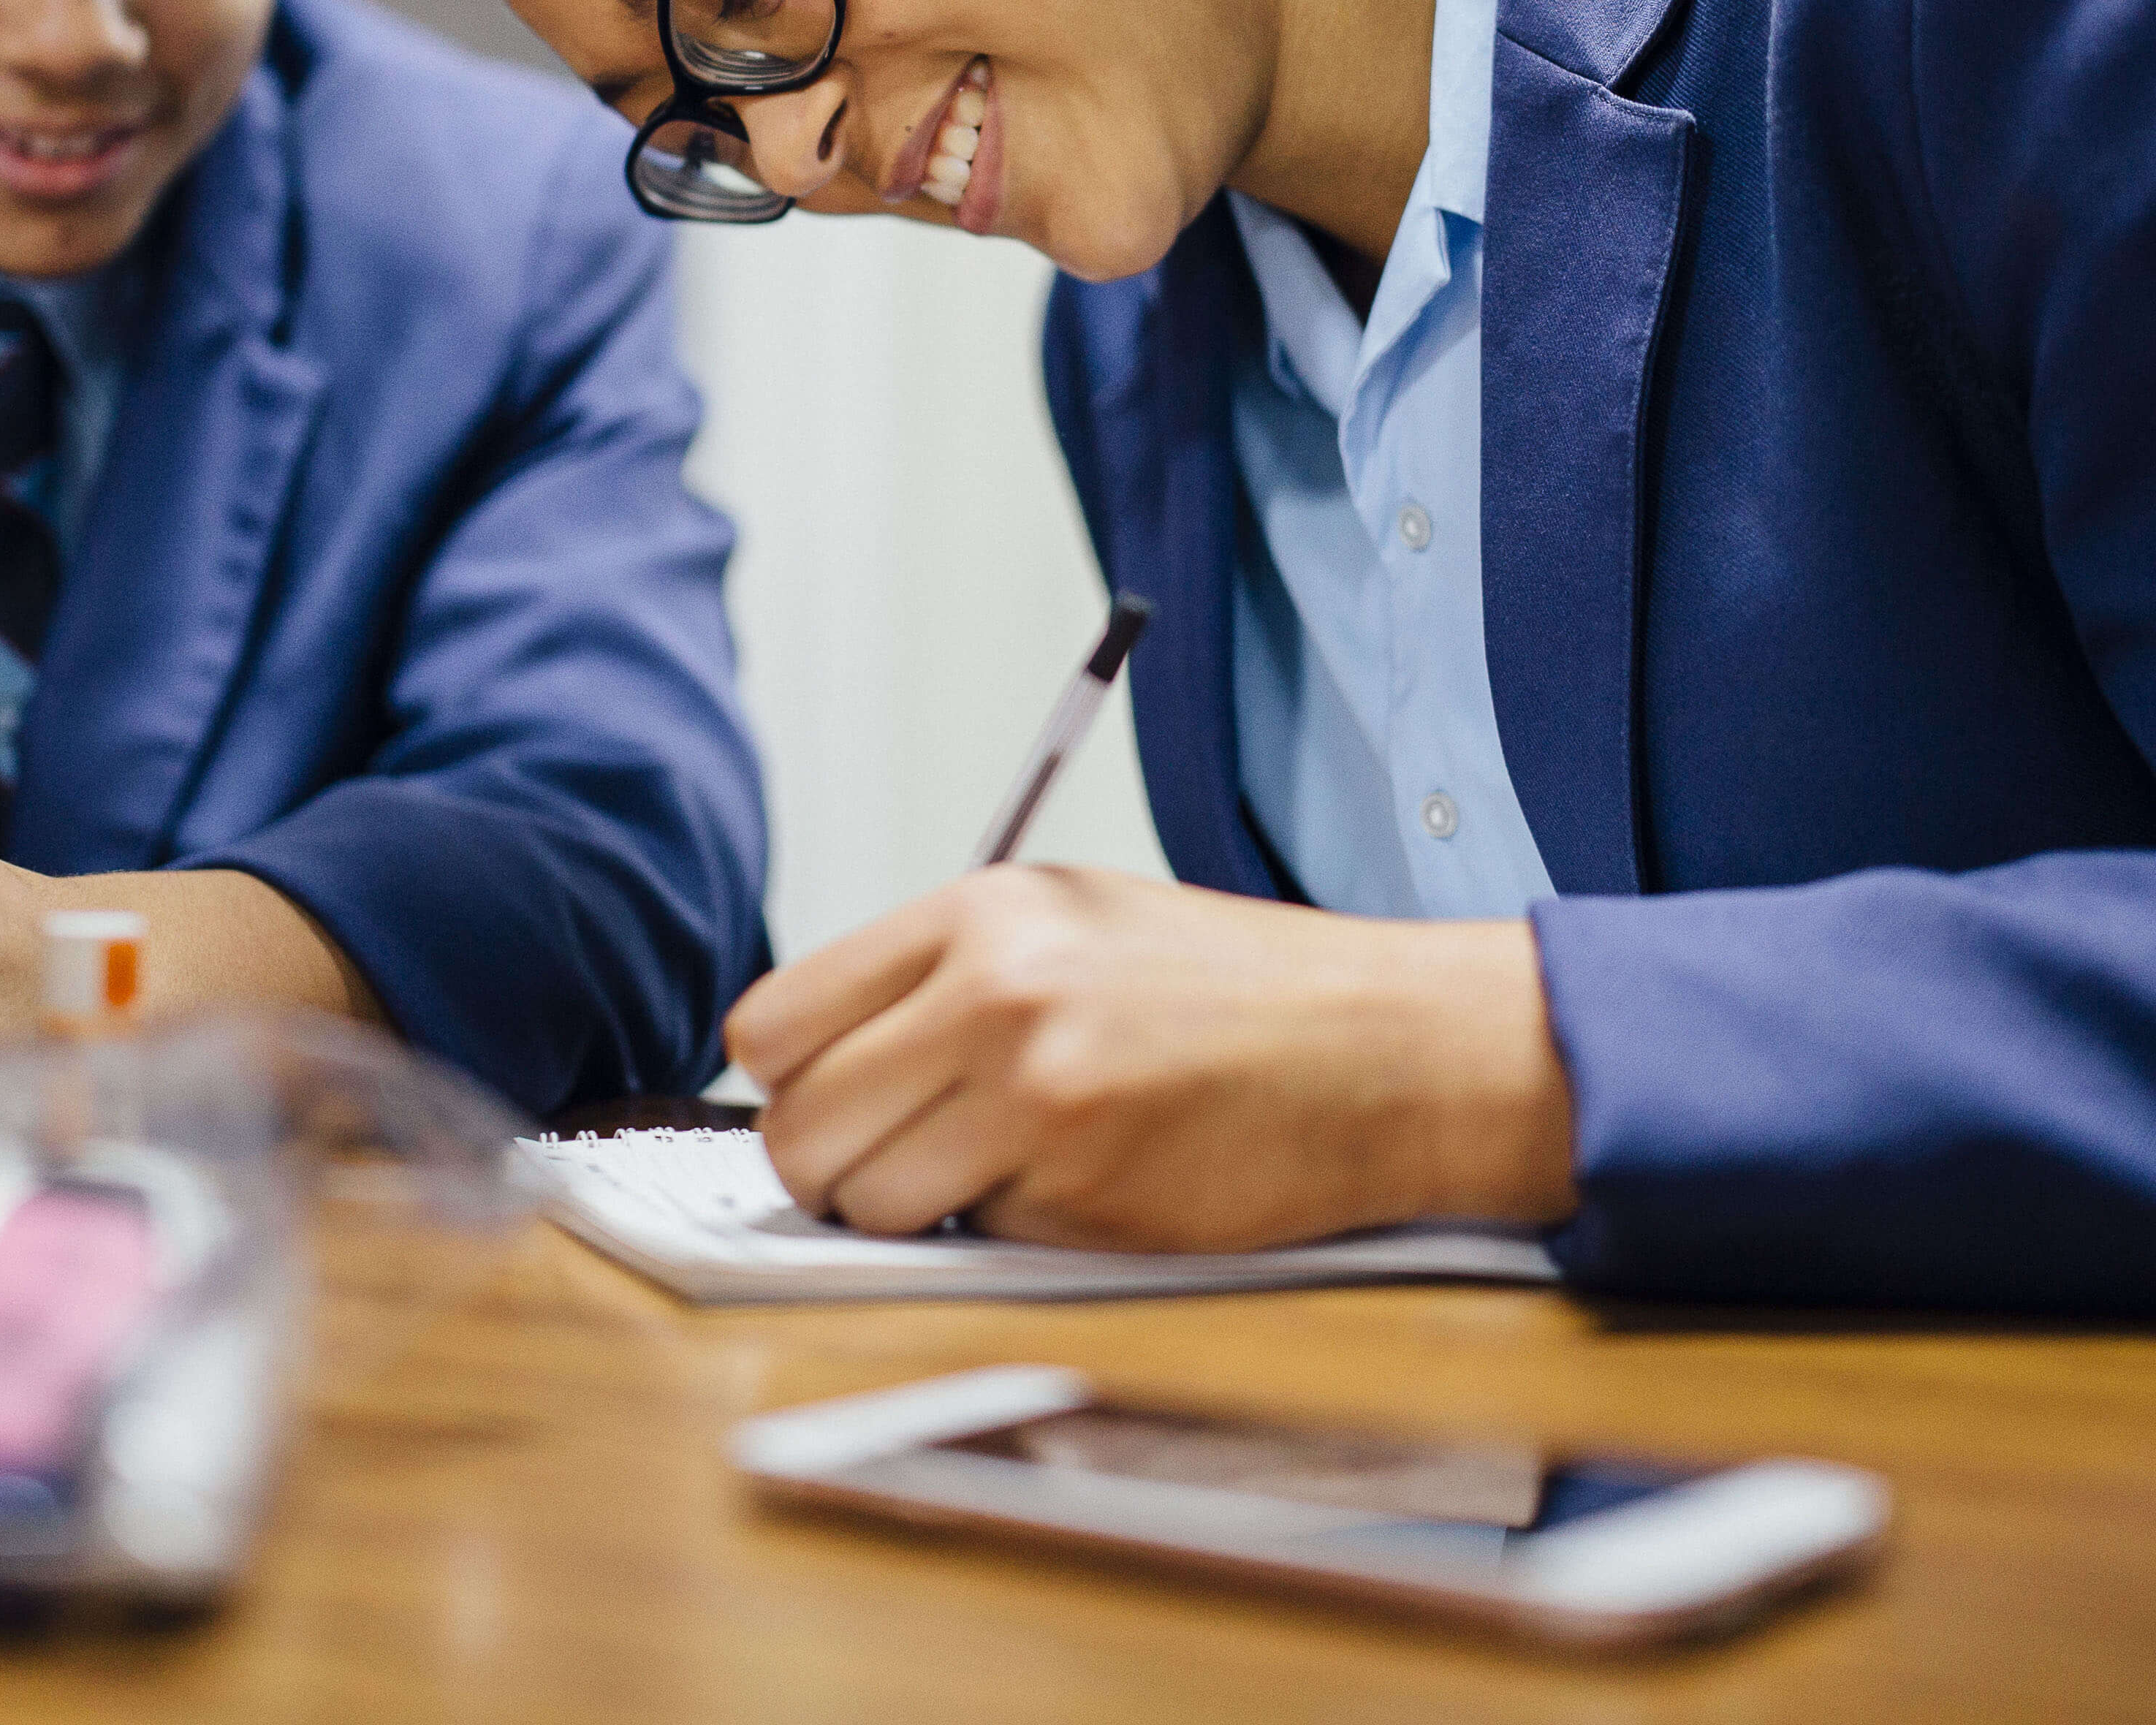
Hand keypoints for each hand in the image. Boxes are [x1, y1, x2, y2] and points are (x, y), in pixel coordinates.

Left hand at [725, 864, 1579, 1250]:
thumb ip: (941, 975)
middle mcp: (992, 994)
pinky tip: (1090, 1185)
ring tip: (1004, 1172)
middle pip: (798, 1128)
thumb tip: (814, 1061)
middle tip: (900, 1164)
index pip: (772, 1024)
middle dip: (833, 1167)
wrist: (1384, 1048)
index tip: (828, 1103)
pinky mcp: (1082, 1195)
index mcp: (978, 913)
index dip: (787, 1084)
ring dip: (913, 1214)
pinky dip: (1011, 1234)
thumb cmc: (1234, 990)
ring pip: (867, 1205)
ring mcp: (1035, 1097)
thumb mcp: (1072, 921)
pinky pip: (974, 1242)